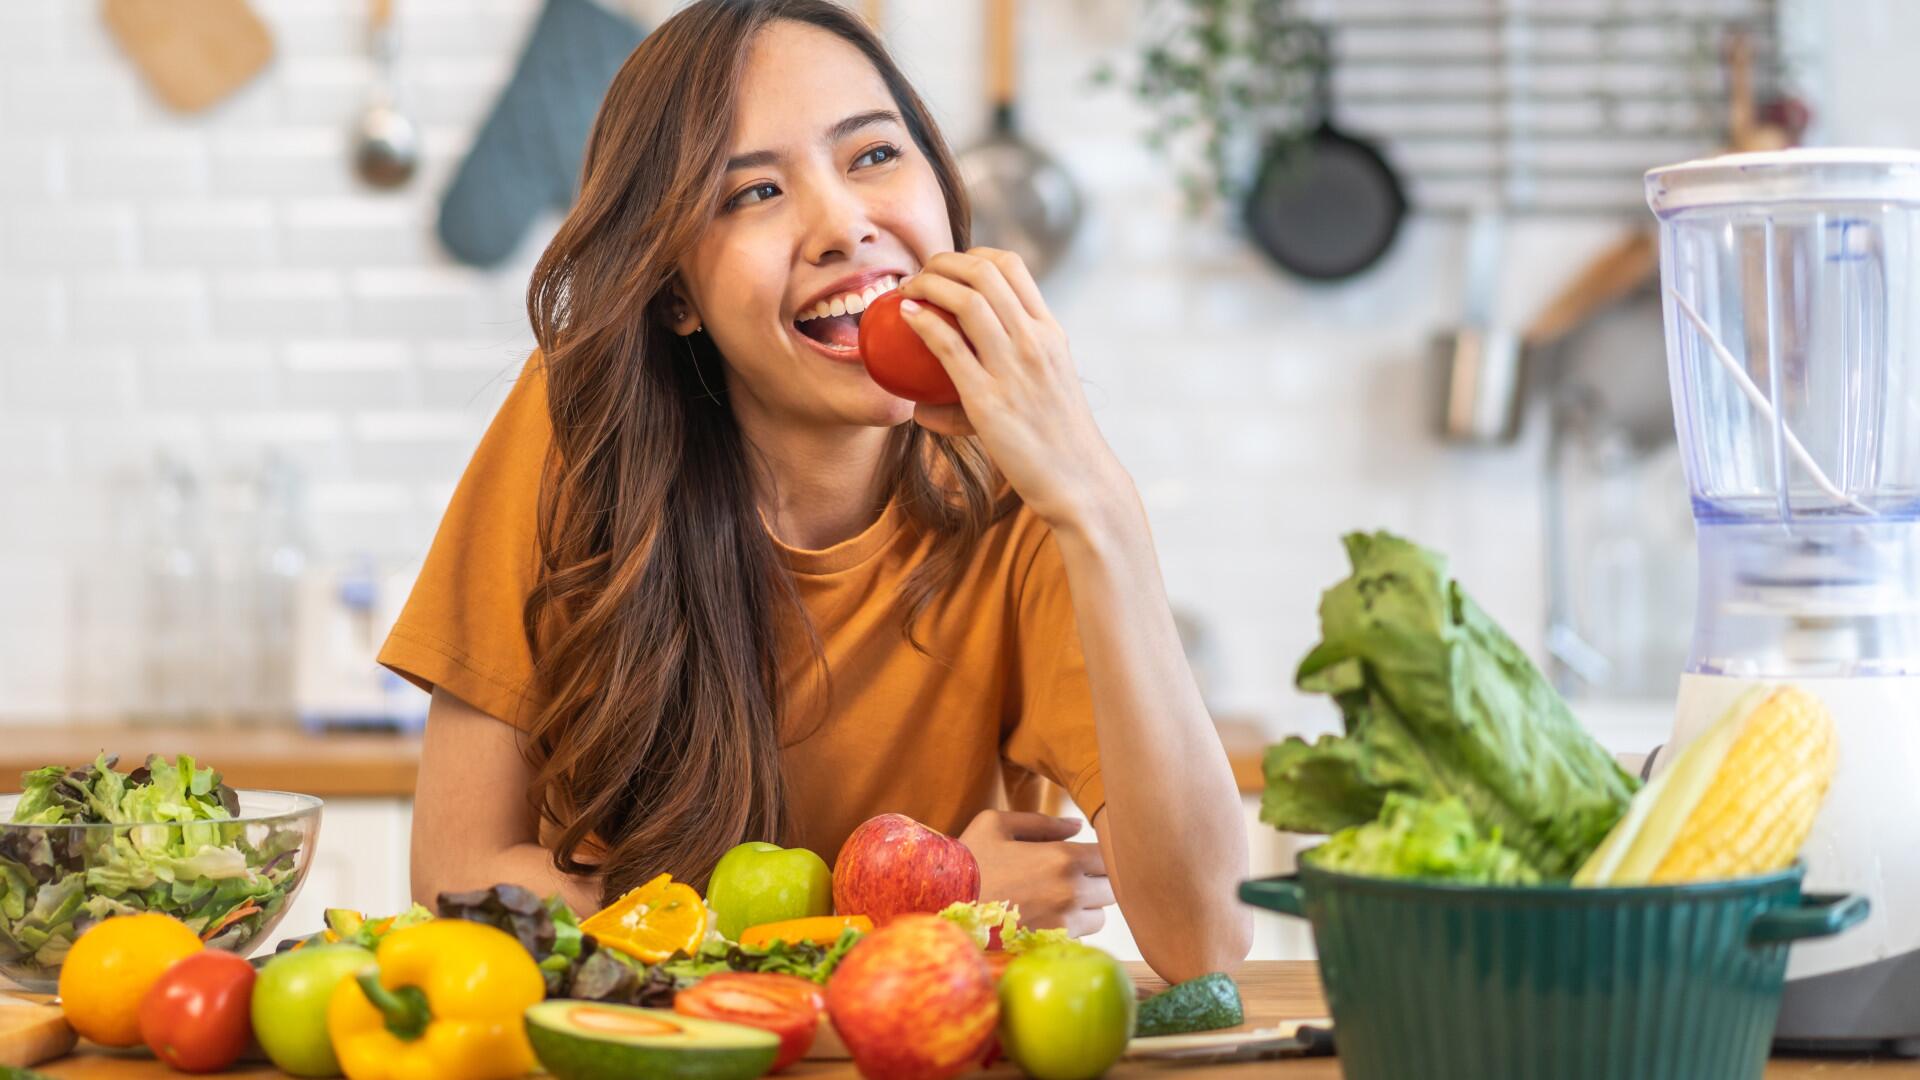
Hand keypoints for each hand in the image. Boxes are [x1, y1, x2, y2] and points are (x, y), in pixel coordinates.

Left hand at [898, 249, 1132, 533]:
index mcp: (1050, 332)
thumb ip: (1009, 370)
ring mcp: (1014, 367)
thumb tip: (950, 382)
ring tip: (907, 290)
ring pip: (966, 299)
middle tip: (919, 274)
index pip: (1012, 266)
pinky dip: (922, 322)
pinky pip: (948, 346)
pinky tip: (905, 316)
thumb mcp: (1046, 386)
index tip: (950, 268)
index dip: (973, 255)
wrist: (1079, 479)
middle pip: (984, 272)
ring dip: (928, 283)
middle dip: (943, 261)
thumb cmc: (1057, 439)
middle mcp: (1035, 340)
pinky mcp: (989, 399)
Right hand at [958, 810, 1114, 937]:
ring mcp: (1064, 923)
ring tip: (1058, 900)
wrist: (941, 906)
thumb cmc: (968, 861)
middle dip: (1096, 881)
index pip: (1108, 856)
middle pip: (1111, 889)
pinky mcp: (1051, 947)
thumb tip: (1077, 825)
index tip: (1081, 857)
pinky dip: (1070, 930)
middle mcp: (1070, 892)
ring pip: (1100, 917)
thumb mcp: (996, 824)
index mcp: (1062, 857)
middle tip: (1070, 878)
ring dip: (1087, 908)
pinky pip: (1079, 938)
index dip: (1098, 855)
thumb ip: (1043, 822)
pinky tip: (1045, 919)